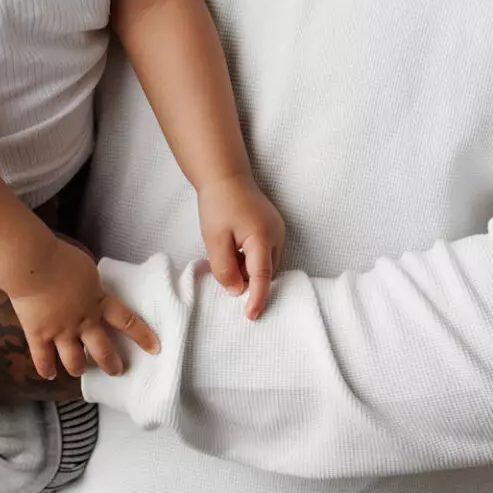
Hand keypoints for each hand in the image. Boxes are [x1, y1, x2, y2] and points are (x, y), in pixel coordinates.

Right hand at [10, 237, 160, 380]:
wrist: (33, 264)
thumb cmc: (59, 258)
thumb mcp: (87, 269)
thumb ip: (92, 285)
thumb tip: (92, 288)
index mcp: (98, 301)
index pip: (127, 321)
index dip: (142, 336)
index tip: (154, 348)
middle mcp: (83, 321)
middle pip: (102, 350)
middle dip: (111, 363)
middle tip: (116, 370)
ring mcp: (61, 332)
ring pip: (74, 361)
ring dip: (79, 367)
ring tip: (80, 370)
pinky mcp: (38, 335)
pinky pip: (43, 359)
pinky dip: (46, 369)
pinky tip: (50, 374)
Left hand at [197, 175, 285, 319]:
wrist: (226, 176)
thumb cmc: (219, 205)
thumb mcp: (214, 239)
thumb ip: (225, 268)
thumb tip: (236, 292)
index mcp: (262, 238)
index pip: (262, 277)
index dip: (257, 298)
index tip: (251, 316)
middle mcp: (277, 236)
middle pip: (266, 272)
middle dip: (248, 279)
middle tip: (224, 265)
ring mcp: (278, 231)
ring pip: (267, 264)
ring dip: (249, 269)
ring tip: (228, 251)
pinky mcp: (274, 229)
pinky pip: (266, 254)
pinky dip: (251, 259)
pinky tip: (235, 247)